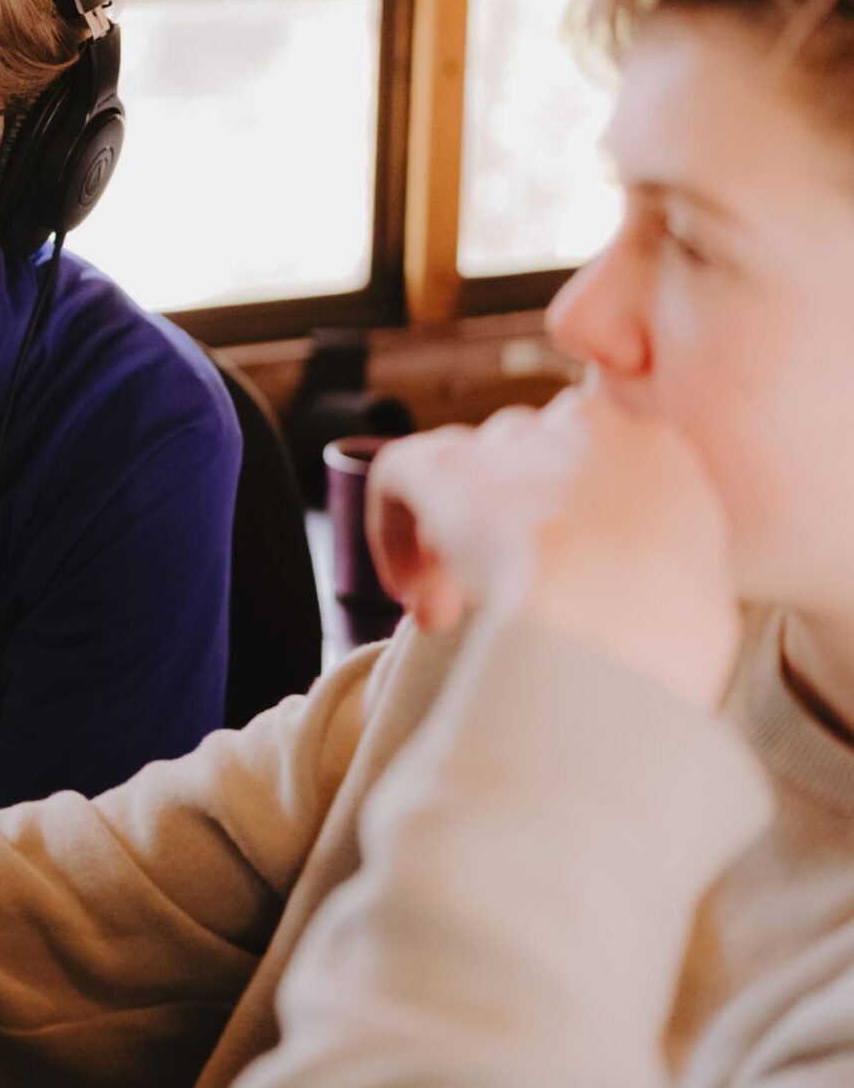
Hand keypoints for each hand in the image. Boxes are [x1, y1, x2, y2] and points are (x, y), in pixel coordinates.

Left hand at [366, 387, 738, 707]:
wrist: (615, 646)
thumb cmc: (665, 656)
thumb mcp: (695, 607)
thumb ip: (653, 574)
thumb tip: (614, 592)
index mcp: (663, 458)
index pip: (594, 467)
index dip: (561, 524)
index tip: (552, 587)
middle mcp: (591, 431)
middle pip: (524, 463)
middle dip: (503, 528)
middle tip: (491, 602)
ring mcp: (517, 443)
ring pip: (465, 470)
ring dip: (451, 538)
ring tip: (449, 613)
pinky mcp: (448, 468)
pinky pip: (400, 474)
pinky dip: (392, 529)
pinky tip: (409, 591)